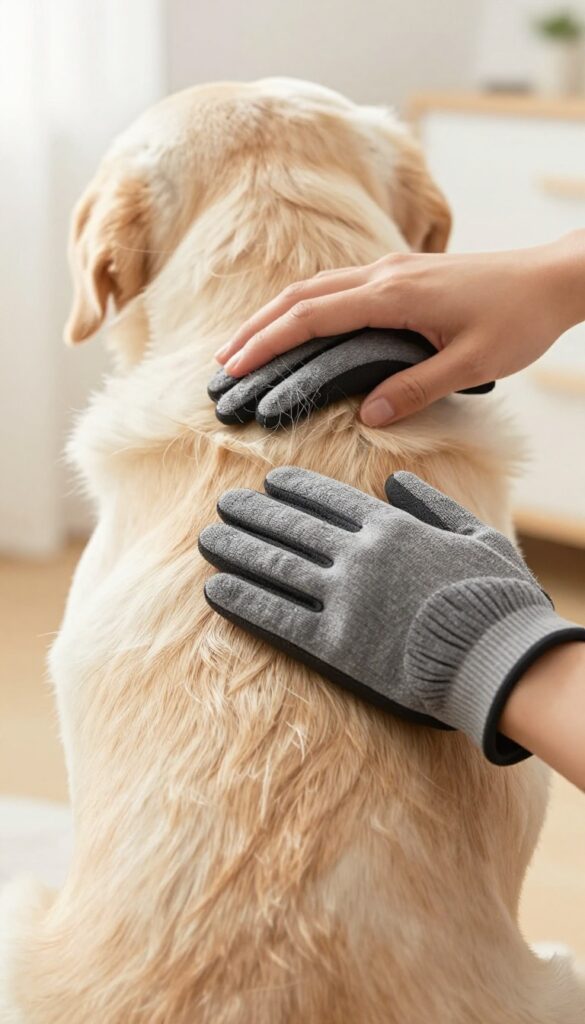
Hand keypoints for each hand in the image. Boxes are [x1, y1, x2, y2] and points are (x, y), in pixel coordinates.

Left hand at [199, 468, 584, 764]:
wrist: (496, 657)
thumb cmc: (495, 597)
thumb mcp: (475, 536)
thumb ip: (433, 504)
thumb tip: (396, 480)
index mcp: (392, 528)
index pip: (331, 500)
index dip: (295, 489)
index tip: (269, 480)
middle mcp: (359, 556)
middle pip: (293, 528)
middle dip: (255, 513)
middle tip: (223, 503)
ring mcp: (343, 599)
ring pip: (277, 566)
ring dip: (238, 550)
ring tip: (206, 538)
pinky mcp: (333, 644)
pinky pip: (277, 616)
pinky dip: (243, 601)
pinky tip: (214, 589)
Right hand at [215, 232, 584, 425]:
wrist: (553, 279)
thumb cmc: (518, 319)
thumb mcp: (471, 364)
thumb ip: (415, 388)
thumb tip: (366, 414)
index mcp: (393, 295)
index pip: (312, 317)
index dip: (267, 342)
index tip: (234, 366)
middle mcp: (384, 275)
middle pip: (301, 296)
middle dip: (256, 328)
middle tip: (223, 362)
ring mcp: (392, 270)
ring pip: (316, 288)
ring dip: (276, 315)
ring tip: (246, 345)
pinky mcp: (402, 275)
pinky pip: (339, 287)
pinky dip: (307, 308)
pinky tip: (298, 326)